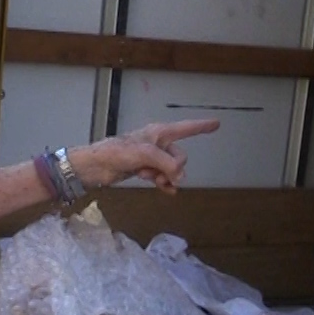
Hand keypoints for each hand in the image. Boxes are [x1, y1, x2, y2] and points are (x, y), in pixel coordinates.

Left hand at [70, 119, 220, 194]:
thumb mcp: (145, 154)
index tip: (217, 124)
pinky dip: (165, 184)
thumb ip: (166, 163)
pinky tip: (166, 190)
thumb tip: (180, 176)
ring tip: (151, 179)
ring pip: (172, 169)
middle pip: (180, 157)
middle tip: (158, 174)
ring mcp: (152, 157)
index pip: (186, 128)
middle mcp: (158, 143)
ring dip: (166, 177)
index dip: (202, 126)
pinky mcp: (145, 169)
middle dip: (173, 168)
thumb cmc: (117, 152)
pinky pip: (163, 177)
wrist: (96, 166)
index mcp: (160, 133)